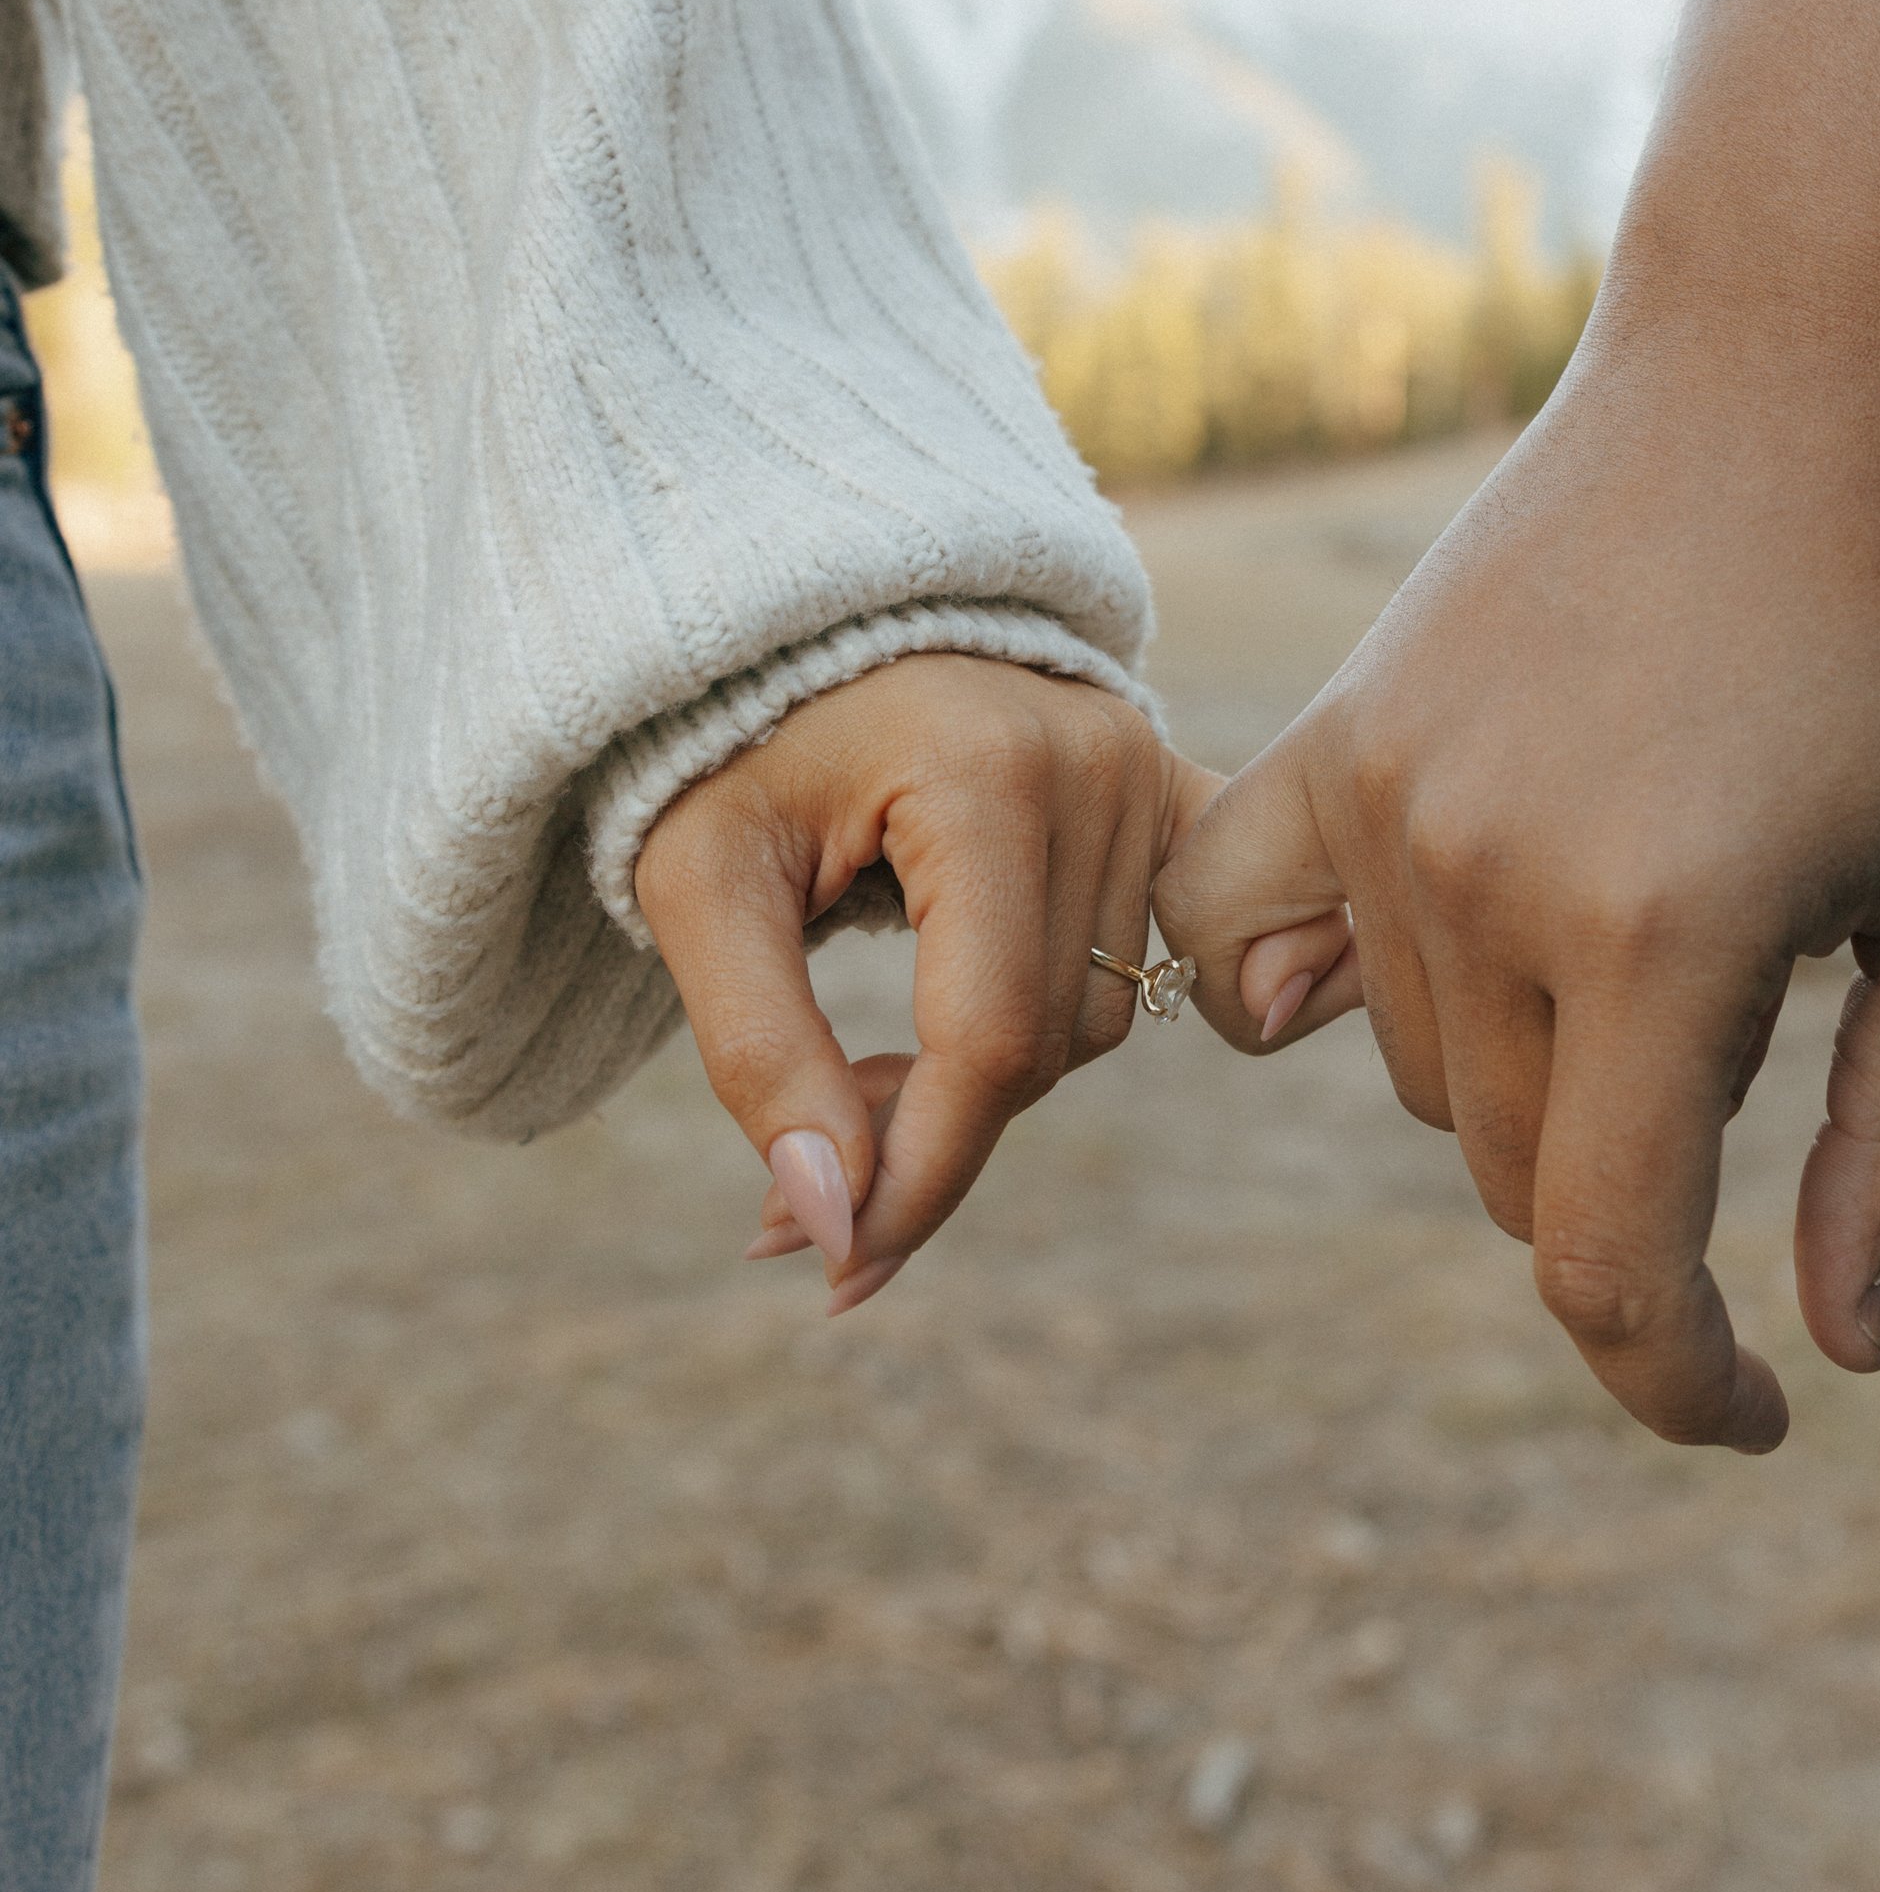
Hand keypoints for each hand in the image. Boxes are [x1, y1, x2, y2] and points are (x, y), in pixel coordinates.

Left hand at [635, 656, 1219, 1308]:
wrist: (781, 620)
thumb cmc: (723, 750)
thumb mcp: (698, 893)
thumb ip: (758, 1056)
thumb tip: (834, 1229)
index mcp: (981, 769)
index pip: (990, 1040)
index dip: (918, 1178)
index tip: (837, 1270)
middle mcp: (1097, 758)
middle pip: (1045, 1045)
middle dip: (927, 1126)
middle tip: (808, 1135)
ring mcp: (1147, 768)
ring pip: (1095, 1023)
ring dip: (983, 1076)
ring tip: (870, 1058)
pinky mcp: (1170, 788)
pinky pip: (1160, 957)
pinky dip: (1076, 1014)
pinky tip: (999, 1049)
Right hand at [1153, 341, 1879, 1451]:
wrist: (1781, 377)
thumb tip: (1834, 1352)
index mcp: (1668, 936)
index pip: (1609, 1265)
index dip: (1680, 1385)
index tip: (1755, 1411)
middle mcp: (1491, 881)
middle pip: (1523, 1176)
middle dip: (1639, 1197)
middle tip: (1750, 1095)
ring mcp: (1386, 804)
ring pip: (1428, 1073)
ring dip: (1532, 1075)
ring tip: (1650, 931)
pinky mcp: (1328, 735)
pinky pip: (1232, 934)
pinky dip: (1284, 988)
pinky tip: (1366, 978)